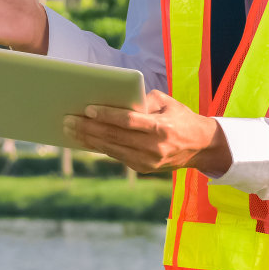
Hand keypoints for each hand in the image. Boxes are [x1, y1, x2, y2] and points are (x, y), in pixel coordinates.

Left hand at [63, 90, 230, 173]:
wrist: (200, 146)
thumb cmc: (180, 117)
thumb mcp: (167, 102)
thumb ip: (143, 101)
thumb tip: (116, 100)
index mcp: (161, 128)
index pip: (128, 121)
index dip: (107, 115)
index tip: (88, 109)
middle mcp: (154, 147)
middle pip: (114, 136)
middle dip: (89, 127)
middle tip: (68, 119)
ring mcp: (148, 161)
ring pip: (111, 149)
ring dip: (88, 139)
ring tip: (70, 129)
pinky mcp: (143, 168)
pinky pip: (116, 155)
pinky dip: (99, 146)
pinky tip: (85, 139)